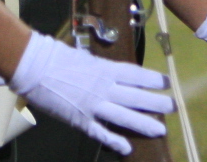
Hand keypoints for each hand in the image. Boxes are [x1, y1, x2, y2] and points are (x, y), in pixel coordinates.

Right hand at [9, 32, 171, 154]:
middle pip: (136, 96)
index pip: (135, 75)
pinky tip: (127, 148)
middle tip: (172, 106)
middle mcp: (103, 87)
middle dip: (156, 103)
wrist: (34, 67)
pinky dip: (115, 141)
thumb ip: (99, 68)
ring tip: (160, 129)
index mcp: (104, 69)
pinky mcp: (81, 120)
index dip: (152, 79)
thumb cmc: (56, 57)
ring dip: (144, 124)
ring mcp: (93, 105)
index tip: (166, 82)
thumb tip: (111, 74)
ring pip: (125, 116)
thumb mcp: (84, 57)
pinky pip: (102, 133)